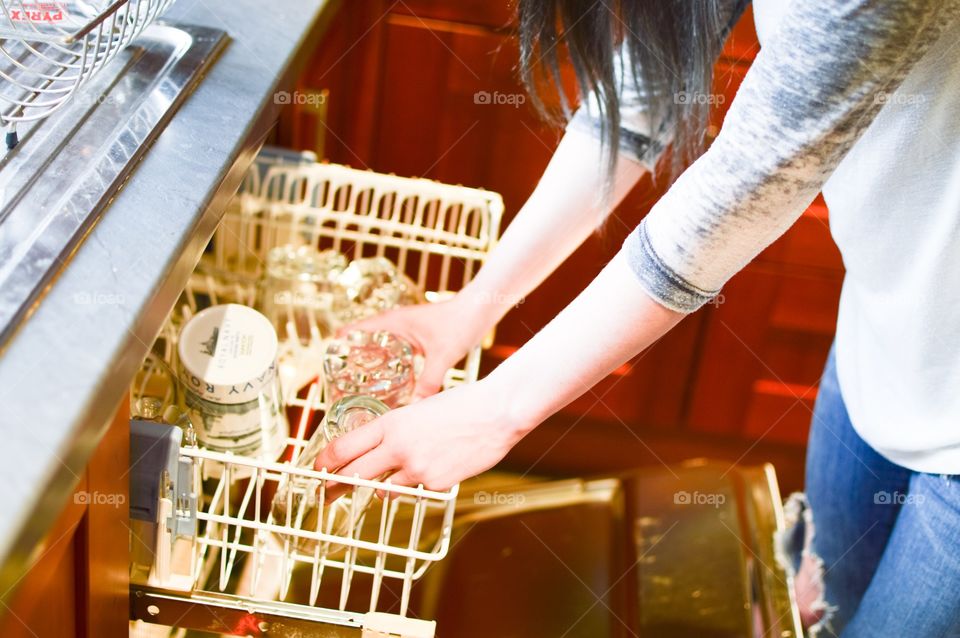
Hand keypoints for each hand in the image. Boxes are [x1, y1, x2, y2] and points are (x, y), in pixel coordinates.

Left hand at [314, 379, 530, 497]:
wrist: (496, 412)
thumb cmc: (462, 405)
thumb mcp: (418, 409)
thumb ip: (396, 431)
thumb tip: (380, 449)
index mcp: (391, 423)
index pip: (344, 447)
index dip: (325, 462)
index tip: (317, 470)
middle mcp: (397, 447)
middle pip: (353, 475)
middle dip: (335, 487)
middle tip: (326, 495)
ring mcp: (416, 468)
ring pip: (384, 488)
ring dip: (386, 484)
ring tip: (408, 467)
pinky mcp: (434, 484)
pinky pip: (415, 490)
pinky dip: (419, 482)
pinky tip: (439, 463)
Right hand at [339, 296, 489, 399]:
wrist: (480, 309)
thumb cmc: (461, 323)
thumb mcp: (442, 356)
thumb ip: (428, 382)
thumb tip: (414, 409)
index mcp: (393, 322)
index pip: (354, 330)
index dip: (338, 346)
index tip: (329, 366)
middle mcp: (395, 323)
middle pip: (361, 340)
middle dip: (350, 360)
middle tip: (341, 385)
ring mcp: (405, 329)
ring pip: (377, 345)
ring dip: (367, 361)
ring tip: (359, 387)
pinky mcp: (416, 336)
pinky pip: (393, 350)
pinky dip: (386, 362)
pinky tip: (390, 382)